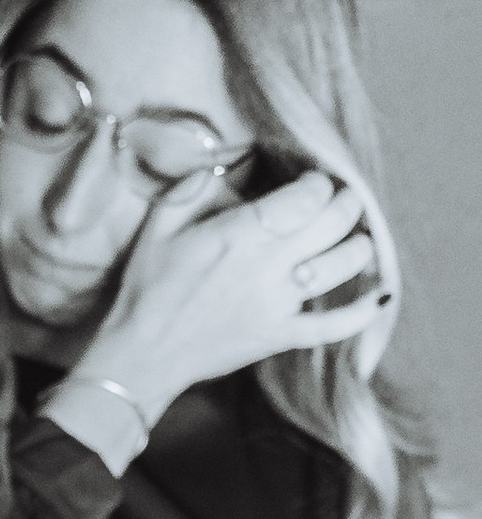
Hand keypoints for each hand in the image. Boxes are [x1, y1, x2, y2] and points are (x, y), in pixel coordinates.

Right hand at [87, 166, 391, 417]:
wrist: (139, 357)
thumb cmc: (146, 288)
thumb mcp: (160, 222)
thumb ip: (198, 185)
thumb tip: (233, 161)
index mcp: (241, 232)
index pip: (309, 194)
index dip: (319, 182)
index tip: (309, 183)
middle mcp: (267, 265)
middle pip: (335, 220)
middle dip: (345, 203)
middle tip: (338, 202)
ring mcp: (278, 303)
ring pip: (342, 264)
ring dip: (357, 245)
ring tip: (352, 238)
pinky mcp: (279, 336)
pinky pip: (332, 326)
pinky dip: (360, 313)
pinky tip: (378, 296)